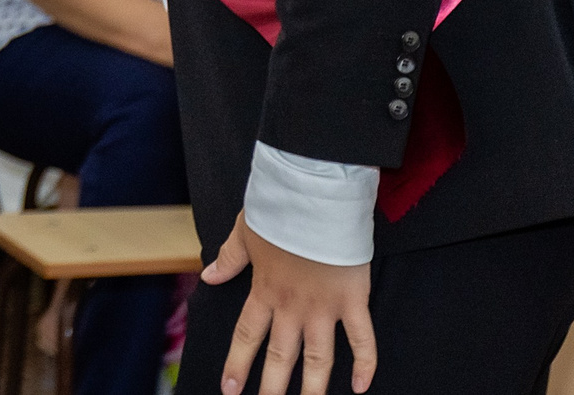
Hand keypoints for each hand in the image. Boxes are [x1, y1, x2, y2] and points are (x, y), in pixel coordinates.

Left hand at [204, 213, 376, 394]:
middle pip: (281, 356)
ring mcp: (324, 307)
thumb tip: (208, 277)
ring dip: (314, 388)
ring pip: (319, 359)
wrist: (314, 198)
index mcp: (264, 291)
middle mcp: (292, 307)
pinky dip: (365, 364)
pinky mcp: (353, 301)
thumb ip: (228, 259)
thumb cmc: (278, 211)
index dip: (237, 364)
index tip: (229, 389)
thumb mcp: (244, 232)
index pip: (246, 336)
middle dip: (272, 388)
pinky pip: (362, 339)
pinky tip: (362, 388)